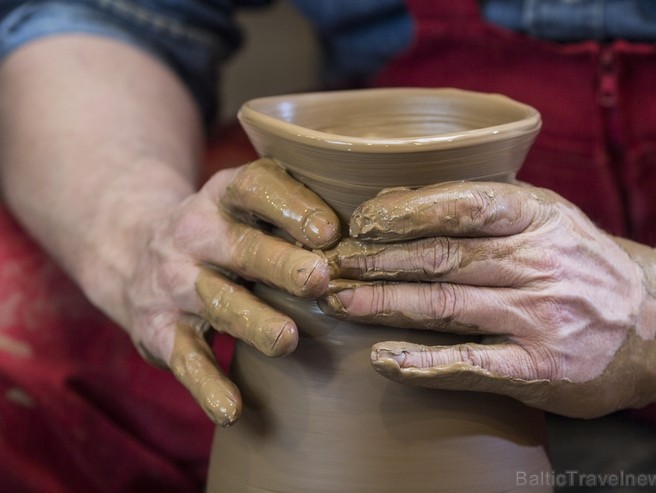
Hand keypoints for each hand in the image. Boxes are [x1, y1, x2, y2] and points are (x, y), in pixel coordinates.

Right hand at [126, 158, 339, 425]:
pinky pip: (186, 361)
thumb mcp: (243, 205)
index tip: (330, 229)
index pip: (254, 188)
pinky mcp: (159, 332)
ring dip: (252, 322)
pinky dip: (207, 387)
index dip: (290, 206)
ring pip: (217, 303)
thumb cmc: (221, 230)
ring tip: (287, 340)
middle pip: (240, 249)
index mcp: (222, 197)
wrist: (132, 253)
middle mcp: (193, 235)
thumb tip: (372, 226)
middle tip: (320, 279)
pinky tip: (232, 410)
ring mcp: (174, 285)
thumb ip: (292, 207)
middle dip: (279, 265)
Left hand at [321, 182, 655, 417]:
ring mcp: (542, 316)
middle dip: (378, 261)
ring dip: (385, 304)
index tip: (360, 222)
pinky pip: (473, 364)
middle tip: (330, 266)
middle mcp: (539, 261)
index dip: (404, 213)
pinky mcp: (543, 367)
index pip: (461, 204)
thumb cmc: (584, 264)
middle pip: (441, 257)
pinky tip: (384, 361)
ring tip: (340, 302)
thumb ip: (478, 209)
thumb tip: (393, 201)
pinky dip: (424, 364)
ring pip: (446, 305)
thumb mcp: (545, 218)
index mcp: (538, 215)